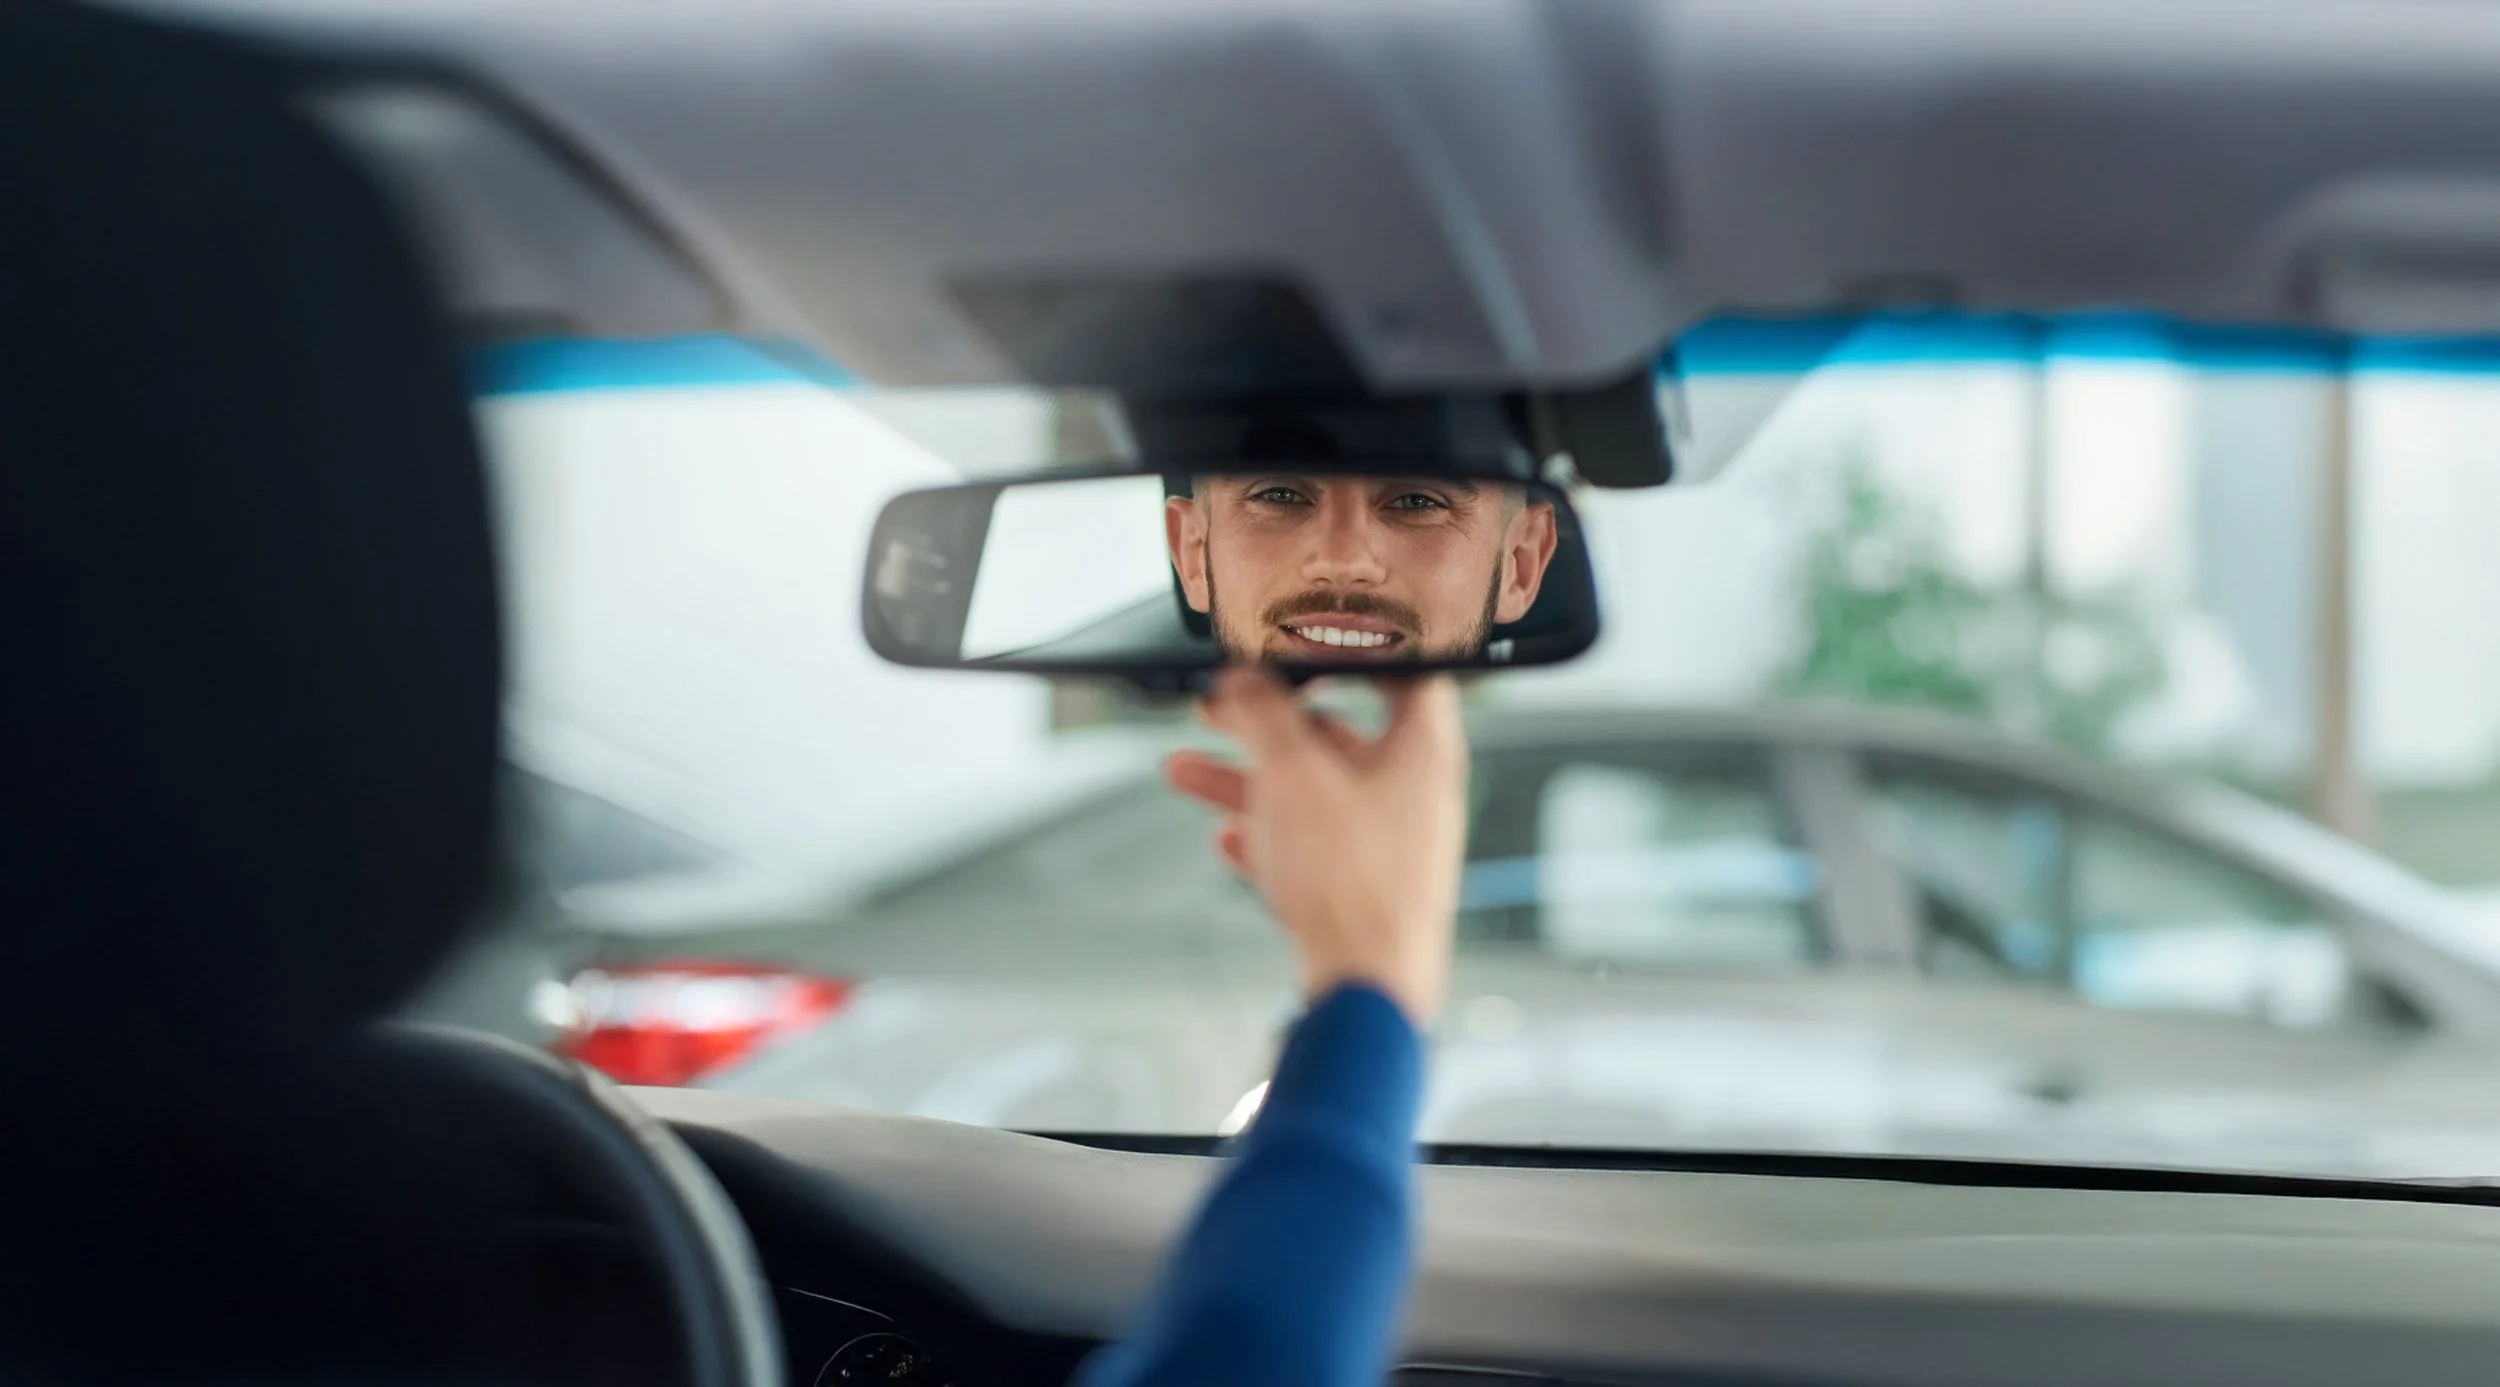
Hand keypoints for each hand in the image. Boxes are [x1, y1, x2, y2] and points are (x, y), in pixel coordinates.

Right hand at [1165, 667, 1468, 1023]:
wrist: (1368, 988)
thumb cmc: (1351, 879)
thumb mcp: (1293, 775)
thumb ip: (1265, 717)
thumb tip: (1244, 680)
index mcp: (1422, 750)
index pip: (1407, 674)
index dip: (1359, 652)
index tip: (1312, 644)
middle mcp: (1415, 794)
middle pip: (1339, 738)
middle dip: (1268, 724)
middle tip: (1218, 710)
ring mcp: (1393, 846)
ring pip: (1314, 796)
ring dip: (1248, 782)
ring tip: (1184, 771)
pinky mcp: (1369, 892)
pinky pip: (1313, 849)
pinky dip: (1269, 838)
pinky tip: (1227, 842)